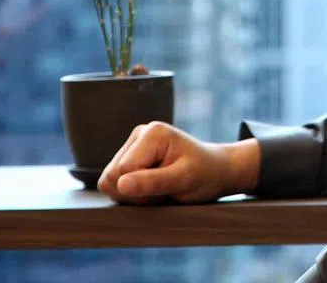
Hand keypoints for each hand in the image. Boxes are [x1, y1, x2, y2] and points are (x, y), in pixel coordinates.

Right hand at [96, 121, 259, 204]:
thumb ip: (152, 182)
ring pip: (110, 180)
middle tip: (164, 190)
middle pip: (112, 175)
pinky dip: (133, 191)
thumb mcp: (183, 181)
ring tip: (160, 188)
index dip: (140, 191)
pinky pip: (115, 181)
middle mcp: (139, 133)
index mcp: (152, 133)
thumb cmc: (204, 175)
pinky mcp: (131, 155)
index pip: (121, 171)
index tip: (166, 189)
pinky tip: (154, 187)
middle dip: (135, 192)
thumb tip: (121, 185)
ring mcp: (133, 144)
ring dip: (134, 192)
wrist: (216, 171)